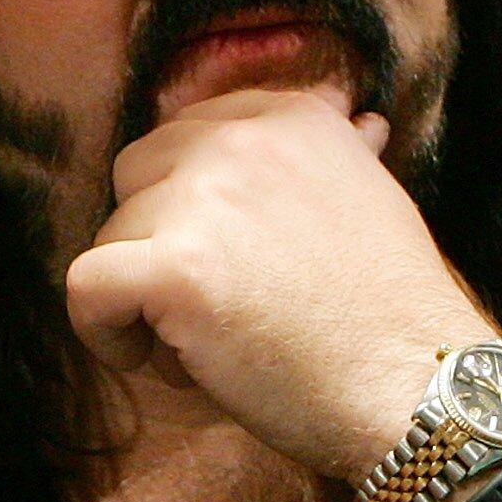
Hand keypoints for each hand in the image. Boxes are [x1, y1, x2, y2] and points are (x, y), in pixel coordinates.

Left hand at [65, 88, 491, 478]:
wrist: (416, 385)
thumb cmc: (396, 313)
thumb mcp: (375, 200)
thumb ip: (339, 154)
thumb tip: (359, 119)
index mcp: (290, 116)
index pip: (186, 135)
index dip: (190, 204)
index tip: (231, 257)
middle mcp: (241, 140)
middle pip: (135, 176)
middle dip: (159, 239)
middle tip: (215, 303)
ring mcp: (203, 200)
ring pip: (112, 236)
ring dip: (142, 295)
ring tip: (208, 344)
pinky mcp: (173, 268)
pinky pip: (85, 288)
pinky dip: (105, 332)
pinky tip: (156, 359)